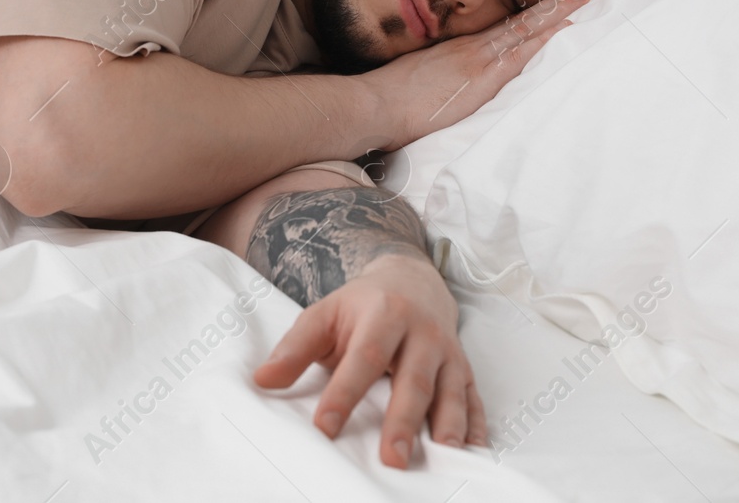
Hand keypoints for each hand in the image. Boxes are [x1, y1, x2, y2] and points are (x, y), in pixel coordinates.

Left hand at [252, 253, 485, 468]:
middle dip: (403, 421)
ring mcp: (448, 351)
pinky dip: (476, 424)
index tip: (325, 428)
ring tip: (443, 458)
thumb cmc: (361, 306)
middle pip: (414, 380)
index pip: (363, 358)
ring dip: (448, 426)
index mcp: (383, 315)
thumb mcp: (324, 314)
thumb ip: (294, 348)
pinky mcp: (465, 368)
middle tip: (392, 460)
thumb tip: (262, 381)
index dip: (344, 394)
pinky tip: (474, 450)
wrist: (412, 279)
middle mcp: (421, 332)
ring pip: (451, 391)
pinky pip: (475, 398)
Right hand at [363, 0, 591, 147]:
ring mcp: (476, 60)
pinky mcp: (479, 77)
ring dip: (557, 12)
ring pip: (525, 29)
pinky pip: (519, 52)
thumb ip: (441, 77)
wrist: (375, 104)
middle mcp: (471, 48)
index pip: (504, 29)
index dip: (532, 15)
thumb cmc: (388, 99)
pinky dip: (543, 36)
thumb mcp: (419, 80)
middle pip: (521, 22)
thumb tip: (452, 83)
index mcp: (459, 49)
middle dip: (555, 5)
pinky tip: (564, 26)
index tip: (557, 3)